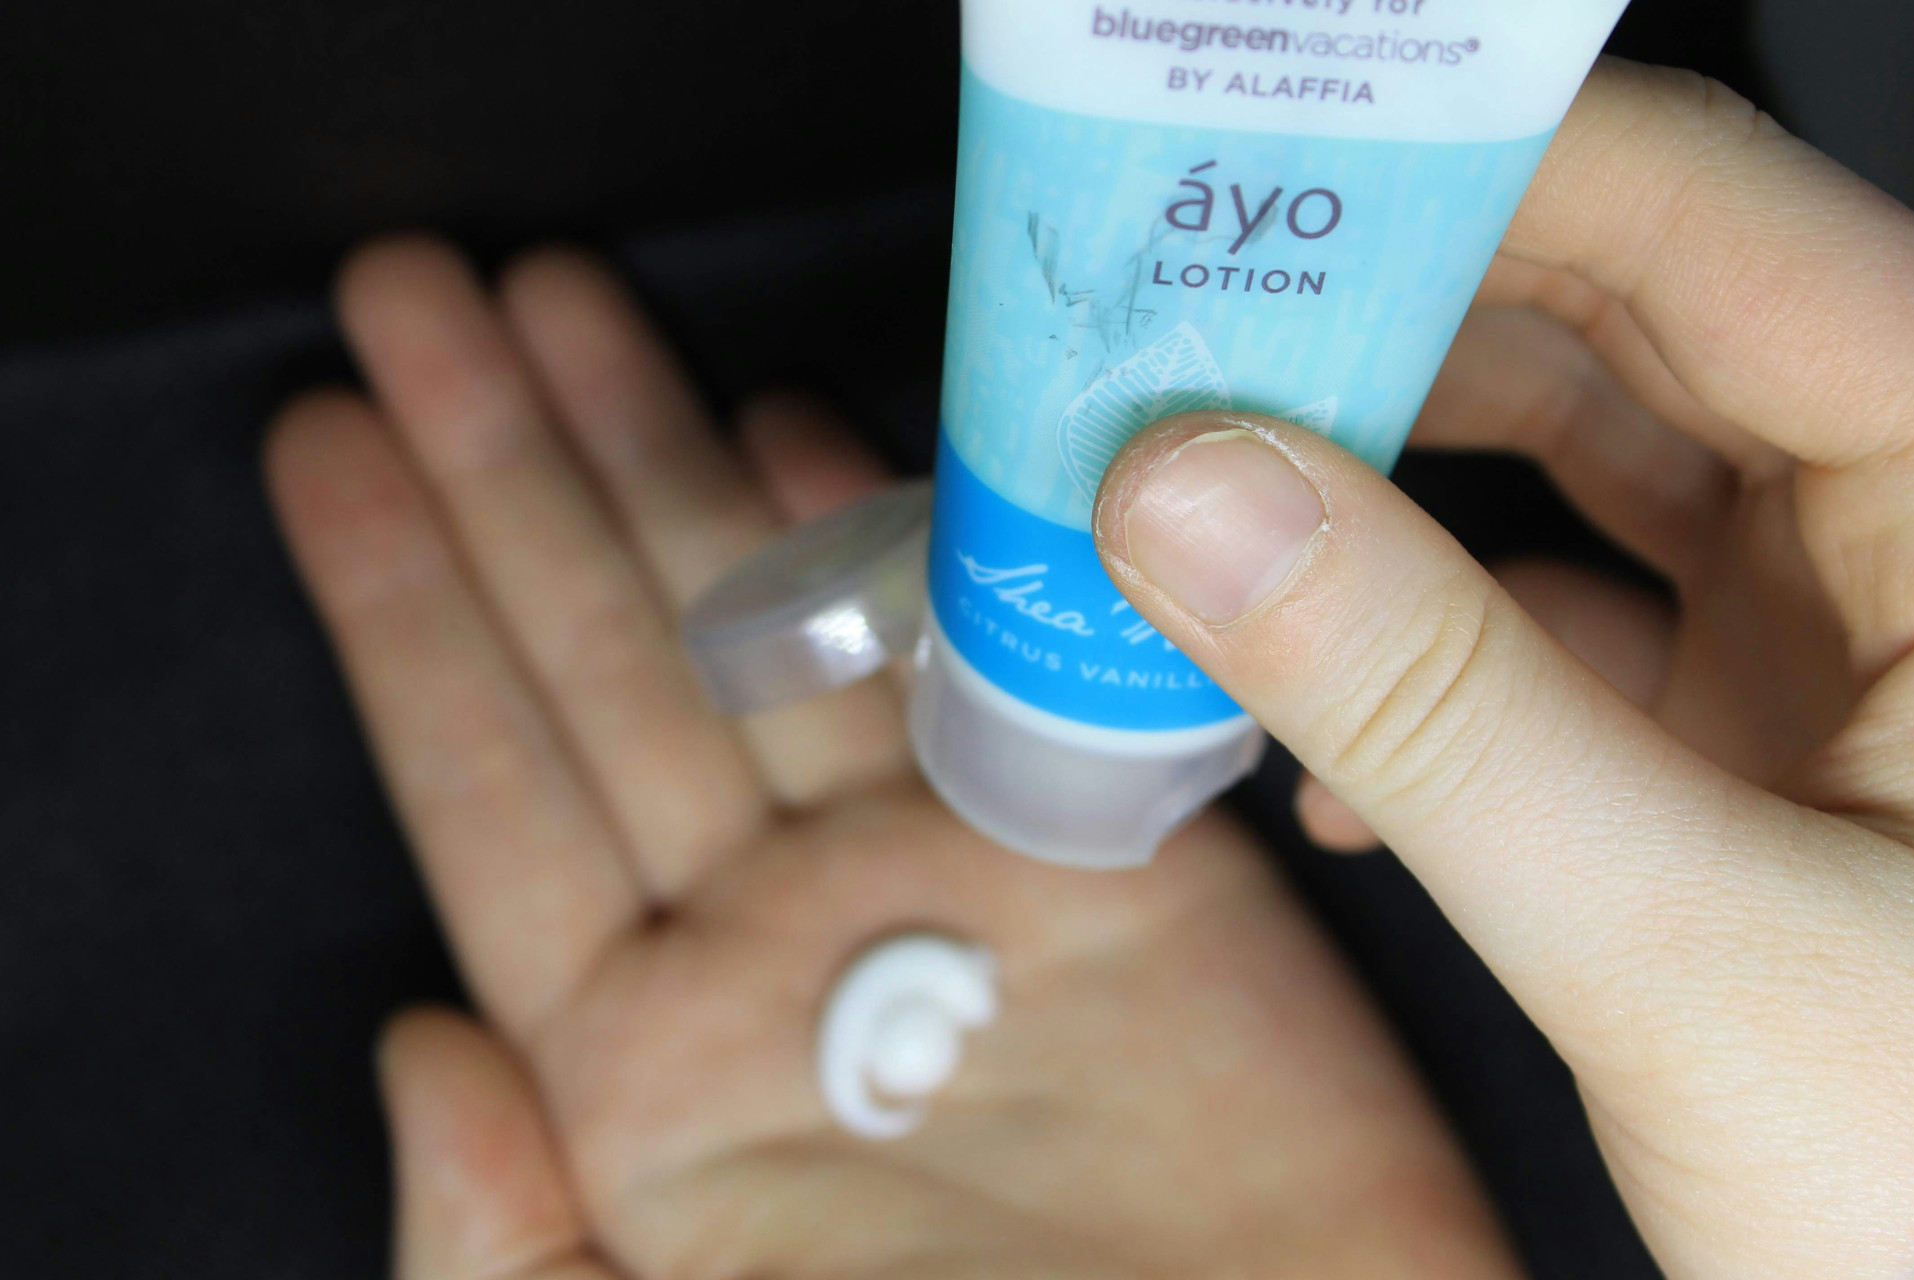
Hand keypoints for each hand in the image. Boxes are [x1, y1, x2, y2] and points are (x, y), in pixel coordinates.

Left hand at [266, 239, 1516, 1277]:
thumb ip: (500, 1247)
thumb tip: (407, 1051)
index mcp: (640, 1066)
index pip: (483, 786)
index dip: (397, 608)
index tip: (327, 442)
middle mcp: (774, 939)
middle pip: (609, 656)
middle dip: (507, 468)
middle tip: (417, 294)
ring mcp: (942, 880)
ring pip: (773, 622)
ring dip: (663, 454)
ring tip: (561, 305)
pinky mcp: (1121, 858)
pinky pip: (991, 662)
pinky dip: (900, 540)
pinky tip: (796, 427)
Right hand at [1095, 59, 1913, 1278]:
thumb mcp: (1687, 949)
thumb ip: (1430, 707)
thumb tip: (1192, 497)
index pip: (1711, 223)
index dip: (1472, 173)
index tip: (1254, 183)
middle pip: (1624, 325)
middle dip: (1387, 332)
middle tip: (1179, 344)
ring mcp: (1847, 648)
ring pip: (1580, 475)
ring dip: (1382, 501)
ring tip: (1203, 518)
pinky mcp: (1766, 750)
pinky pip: (1564, 636)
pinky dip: (1425, 666)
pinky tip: (1315, 746)